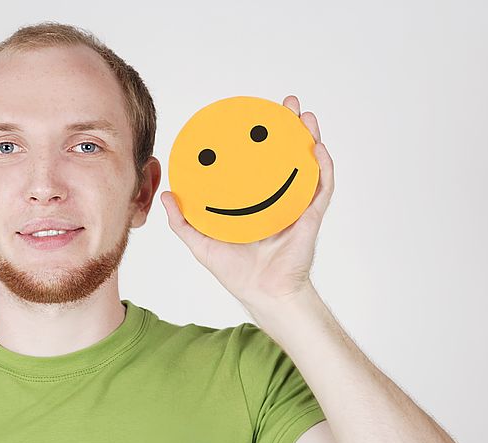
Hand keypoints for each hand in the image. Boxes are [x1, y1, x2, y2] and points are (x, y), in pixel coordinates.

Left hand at [161, 95, 334, 307]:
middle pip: (288, 155)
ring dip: (310, 137)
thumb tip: (165, 195)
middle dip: (289, 127)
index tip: (253, 115)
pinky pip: (321, 187)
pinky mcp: (311, 217)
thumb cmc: (237, 273)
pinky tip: (316, 149)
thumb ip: (183, 221)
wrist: (264, 294)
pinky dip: (322, 166)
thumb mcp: (202, 244)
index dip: (260, 138)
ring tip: (303, 115)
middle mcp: (280, 199)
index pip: (260, 162)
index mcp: (257, 202)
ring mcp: (298, 206)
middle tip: (284, 104)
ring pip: (309, 164)